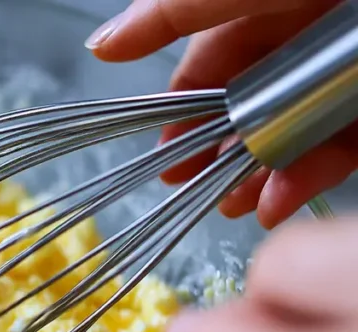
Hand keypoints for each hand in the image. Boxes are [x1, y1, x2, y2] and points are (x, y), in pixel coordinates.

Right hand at [85, 0, 357, 228]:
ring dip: (262, 175)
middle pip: (254, 104)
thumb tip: (103, 44)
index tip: (165, 159)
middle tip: (195, 190)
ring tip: (235, 207)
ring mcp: (346, 73)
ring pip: (297, 132)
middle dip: (223, 152)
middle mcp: (310, 35)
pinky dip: (311, 177)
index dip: (184, 112)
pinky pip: (343, 146)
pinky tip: (280, 202)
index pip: (212, 60)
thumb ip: (176, 13)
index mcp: (272, 2)